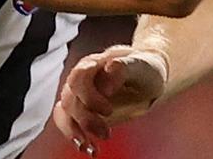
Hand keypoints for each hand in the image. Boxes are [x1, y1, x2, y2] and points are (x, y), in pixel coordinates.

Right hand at [52, 45, 167, 154]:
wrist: (148, 78)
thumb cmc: (145, 68)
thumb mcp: (141, 65)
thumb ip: (124, 67)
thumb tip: (108, 72)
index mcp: (94, 64)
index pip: (79, 78)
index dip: (89, 97)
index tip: (108, 110)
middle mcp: (82, 79)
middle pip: (70, 100)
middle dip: (85, 120)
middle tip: (106, 133)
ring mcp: (80, 95)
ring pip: (63, 113)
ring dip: (73, 132)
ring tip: (88, 147)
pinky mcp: (82, 111)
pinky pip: (69, 124)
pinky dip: (75, 137)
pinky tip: (90, 149)